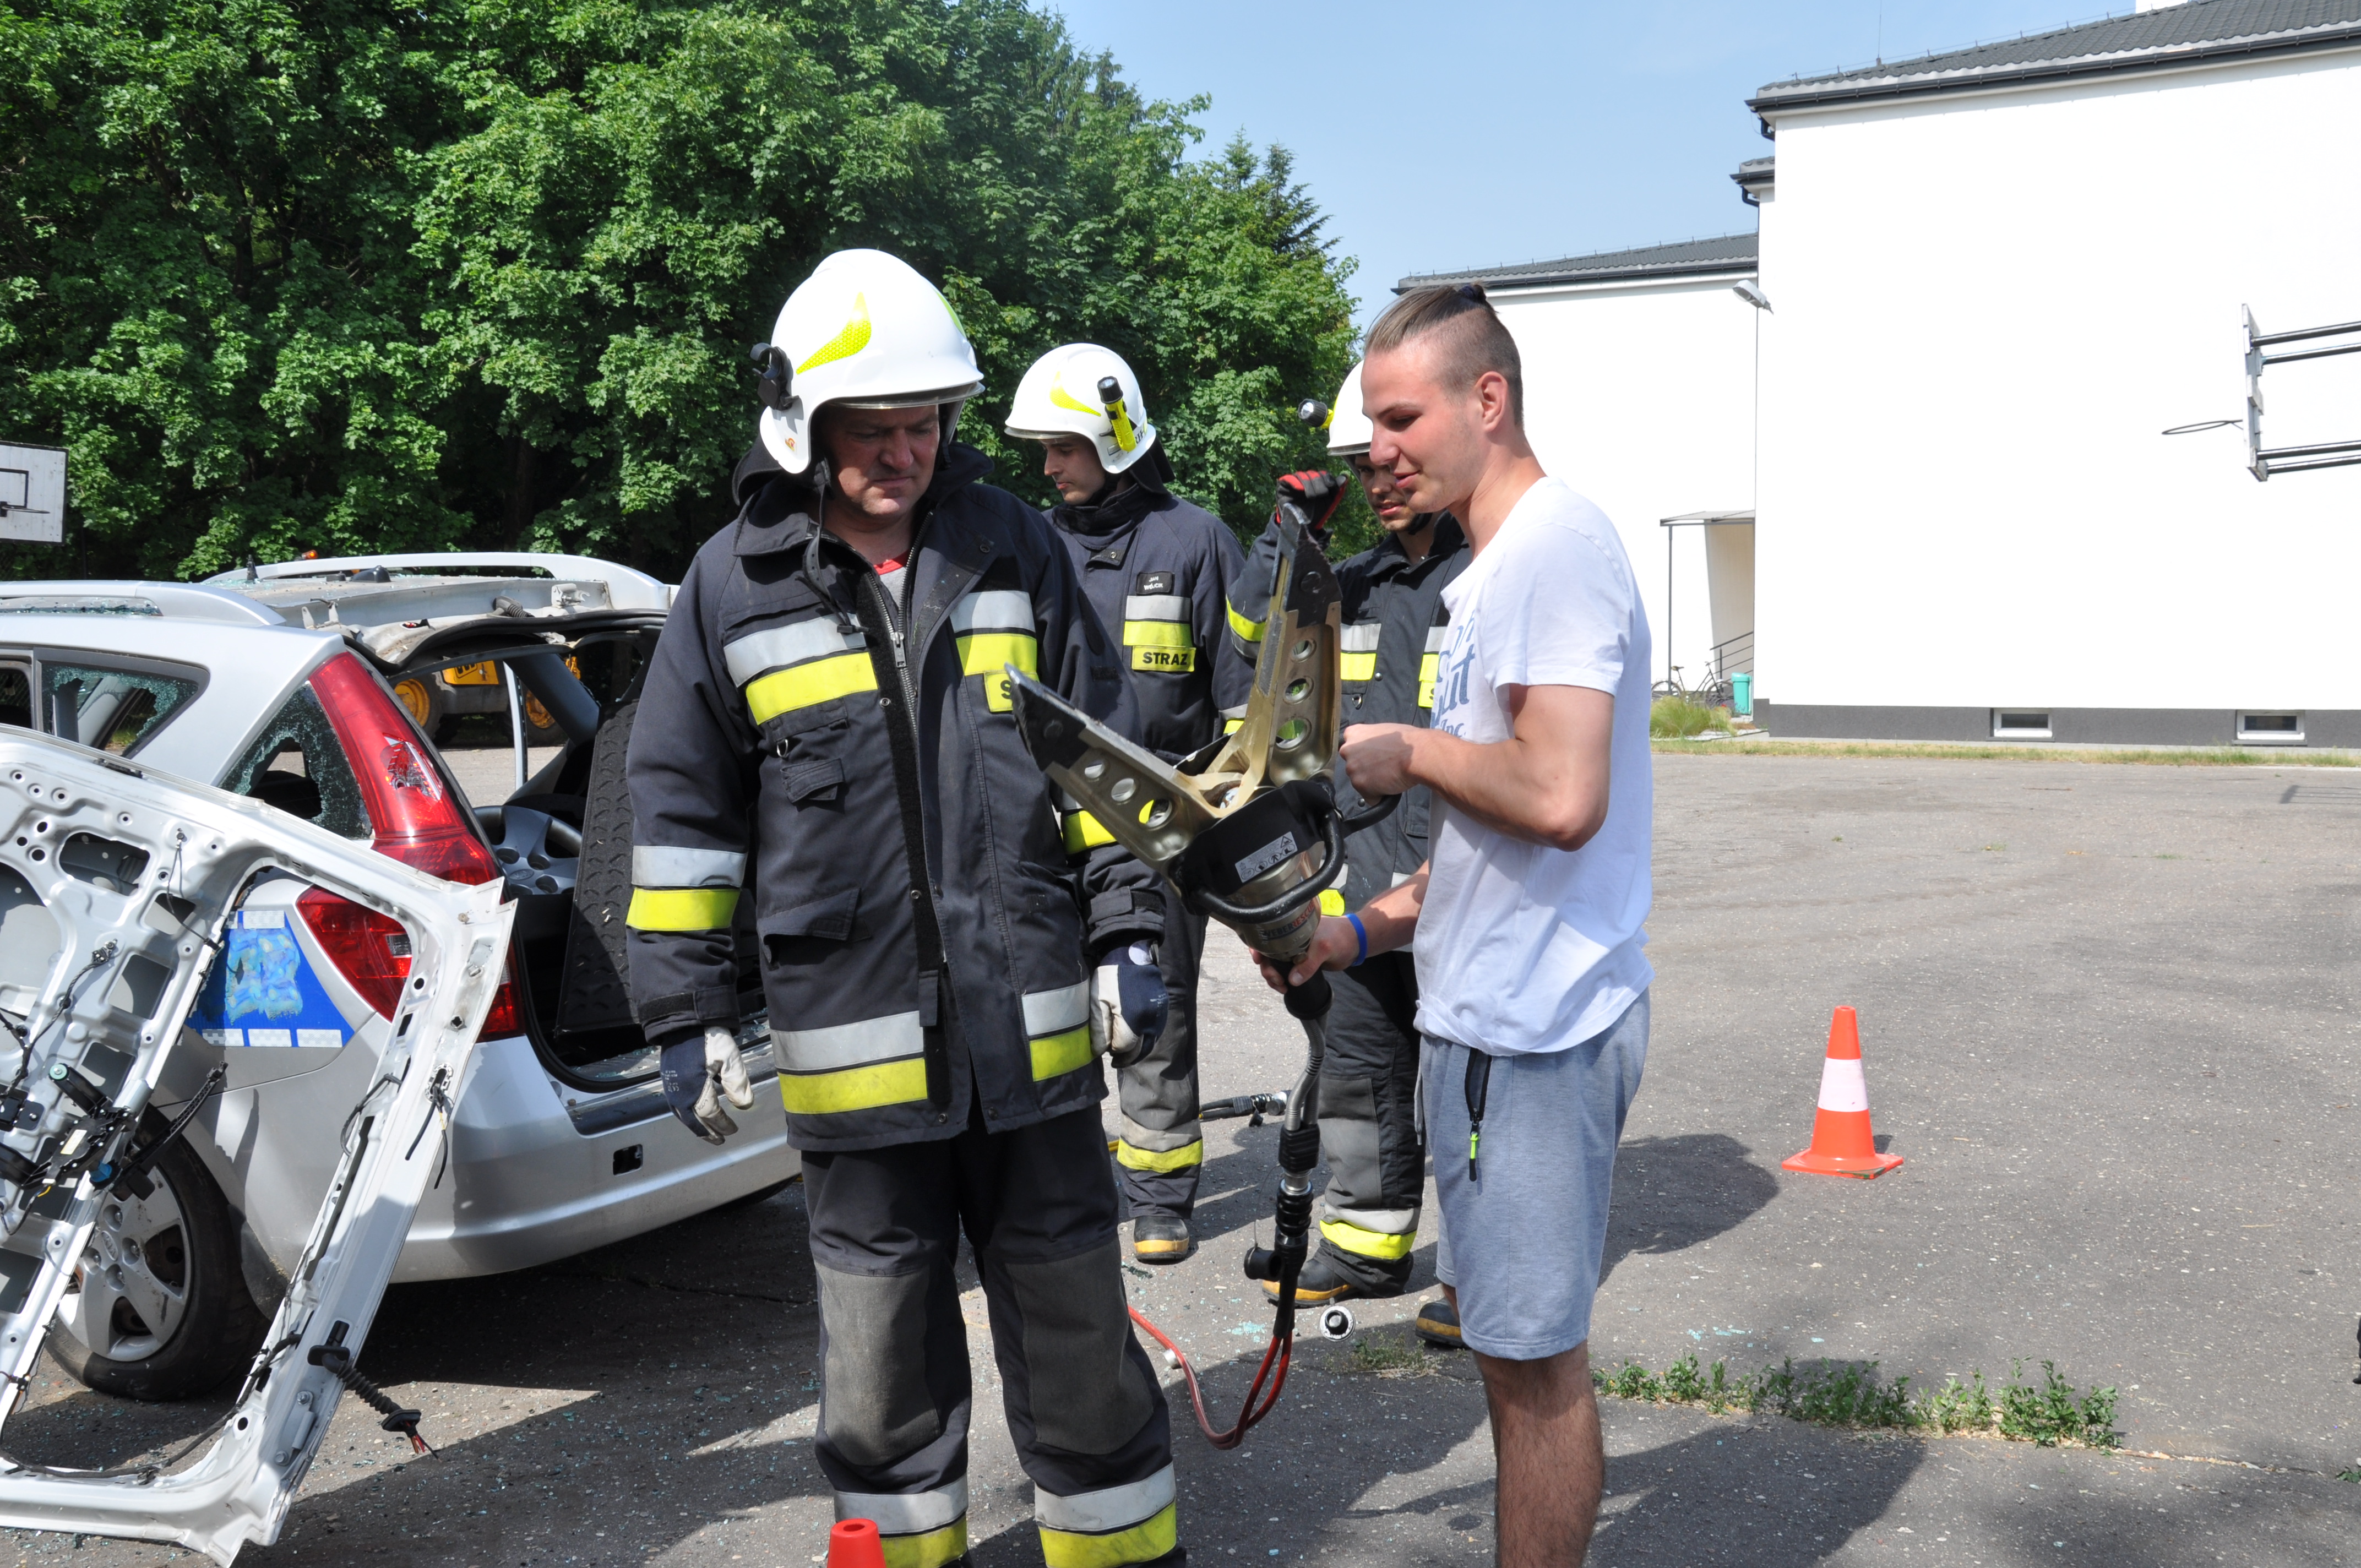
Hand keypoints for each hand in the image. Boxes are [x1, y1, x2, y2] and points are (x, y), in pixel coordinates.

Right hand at [660, 1025, 755, 1143]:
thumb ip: (737, 1083)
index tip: (733, 1129)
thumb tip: (745, 1106)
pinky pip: (676, 1106)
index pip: (710, 1114)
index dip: (722, 1124)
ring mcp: (671, 1086)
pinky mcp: (668, 1080)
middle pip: (693, 1120)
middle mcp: (679, 1091)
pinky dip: (687, 1115)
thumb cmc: (709, 1037)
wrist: (685, 1021)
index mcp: (695, 1087)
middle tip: (720, 1140)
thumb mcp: (729, 1057)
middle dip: (707, 1132)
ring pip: (682, 1115)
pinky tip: (695, 1115)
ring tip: (708, 1133)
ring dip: (696, 1126)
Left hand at [1093, 941, 1166, 1067]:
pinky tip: (1135, 1034)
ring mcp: (1159, 1014)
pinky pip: (1156, 1030)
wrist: (1130, 953)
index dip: (1115, 1052)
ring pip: (1150, 1042)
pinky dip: (1146, 1037)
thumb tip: (1100, 1051)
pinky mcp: (1163, 1008)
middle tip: (1116, 1058)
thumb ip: (1099, 1029)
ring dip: (1138, 1049)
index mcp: (1133, 1020)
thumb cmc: (1110, 978)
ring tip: (1124, 1048)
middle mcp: (1151, 1021)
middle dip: (1127, 1056)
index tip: (1106, 1051)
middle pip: (1141, 1050)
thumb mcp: (1098, 1002)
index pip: (1125, 1048)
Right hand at [1249, 916, 1358, 991]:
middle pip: (1267, 954)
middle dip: (1267, 969)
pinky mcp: (1300, 962)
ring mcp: (1294, 951)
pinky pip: (1285, 971)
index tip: (1258, 959)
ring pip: (1275, 965)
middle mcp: (1289, 939)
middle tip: (1276, 980)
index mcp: (1291, 929)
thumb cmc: (1340, 937)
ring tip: (1281, 987)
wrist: (1356, 943)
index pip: (1267, 935)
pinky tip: (1285, 988)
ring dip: (1273, 977)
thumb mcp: (1323, 948)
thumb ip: (1308, 964)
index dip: (1257, 946)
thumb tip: (1292, 980)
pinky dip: (1282, 980)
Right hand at [1274, 470, 1347, 537]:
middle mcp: (1306, 480)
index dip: (1328, 479)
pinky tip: (1300, 490)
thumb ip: (1337, 490)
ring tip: (1311, 497)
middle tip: (1321, 494)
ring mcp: (1294, 482)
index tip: (1331, 488)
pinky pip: (1289, 478)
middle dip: (1319, 483)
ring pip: (1303, 475)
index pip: (1323, 474)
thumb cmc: (1315, 515)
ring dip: (1309, 485)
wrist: (1301, 527)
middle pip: (1314, 474)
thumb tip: (1345, 477)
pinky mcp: (1283, 485)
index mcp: (1317, 482)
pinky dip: (1296, 482)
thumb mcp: (1329, 503)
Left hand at [1340, 722, 1420, 797]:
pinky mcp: (1359, 784)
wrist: (1416, 755)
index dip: (1363, 755)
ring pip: (1360, 782)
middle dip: (1366, 770)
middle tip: (1384, 768)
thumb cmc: (1406, 742)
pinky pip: (1369, 796)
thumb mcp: (1384, 731)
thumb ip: (1371, 740)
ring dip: (1373, 783)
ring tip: (1390, 775)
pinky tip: (1389, 784)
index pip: (1351, 748)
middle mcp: (1348, 750)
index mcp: (1353, 733)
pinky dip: (1379, 795)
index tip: (1371, 758)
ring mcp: (1352, 768)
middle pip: (1354, 766)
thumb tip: (1374, 748)